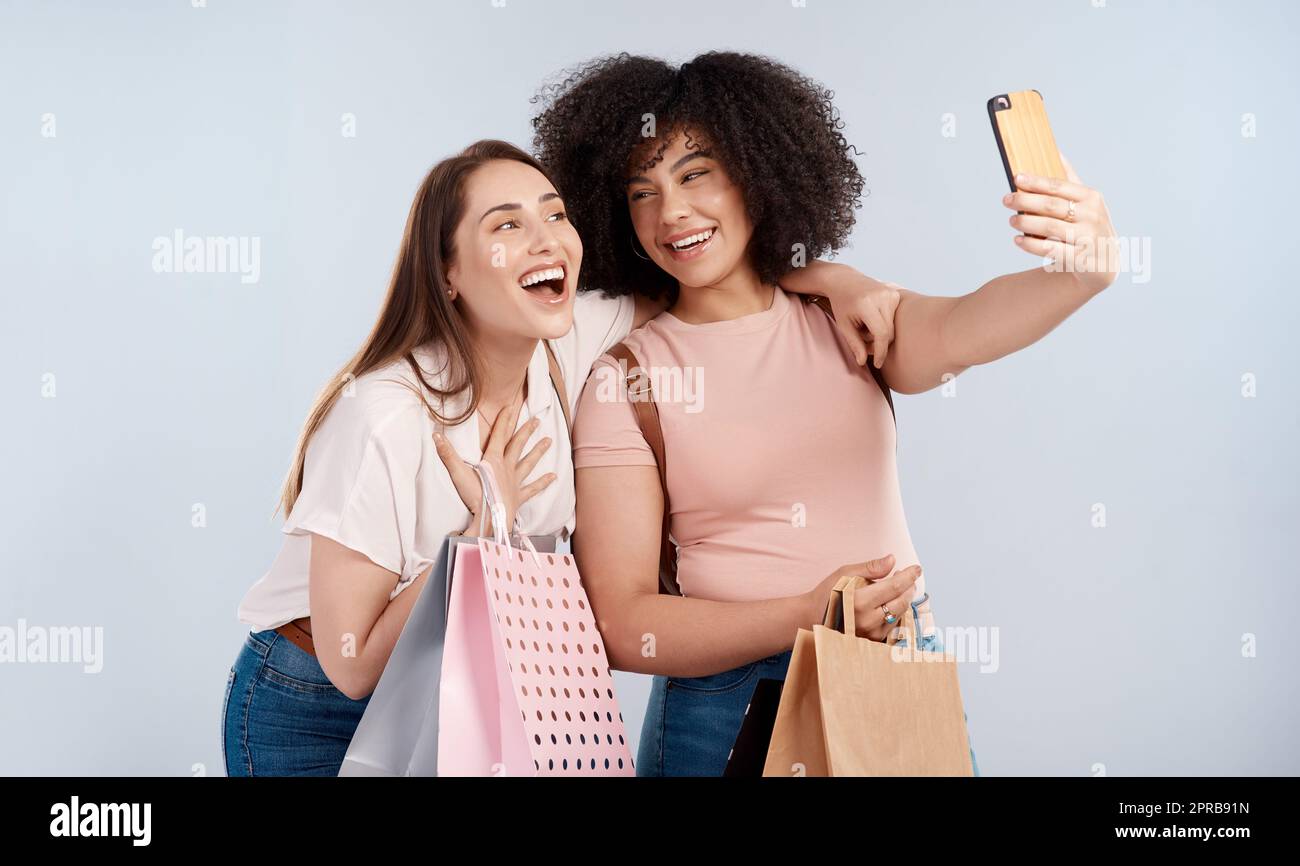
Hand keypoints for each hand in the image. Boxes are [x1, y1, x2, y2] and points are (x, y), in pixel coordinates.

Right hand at [433, 390, 555, 536]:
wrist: (491, 519)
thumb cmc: (475, 496)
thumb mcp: (458, 473)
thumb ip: (447, 454)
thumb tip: (435, 435)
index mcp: (493, 460)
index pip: (499, 435)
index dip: (504, 420)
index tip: (510, 407)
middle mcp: (507, 468)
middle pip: (518, 445)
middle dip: (526, 431)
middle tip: (537, 420)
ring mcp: (515, 482)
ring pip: (528, 463)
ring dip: (538, 451)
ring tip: (549, 441)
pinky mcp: (519, 496)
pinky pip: (533, 488)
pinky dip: (543, 482)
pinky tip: (553, 477)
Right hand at [804, 554, 921, 641]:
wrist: (812, 618)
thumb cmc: (828, 593)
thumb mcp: (844, 573)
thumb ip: (871, 568)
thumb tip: (892, 560)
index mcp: (860, 600)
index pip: (896, 586)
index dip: (909, 575)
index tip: (917, 568)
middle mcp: (867, 620)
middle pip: (902, 601)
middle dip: (909, 587)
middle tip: (908, 578)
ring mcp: (870, 634)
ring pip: (899, 614)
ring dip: (904, 600)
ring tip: (900, 589)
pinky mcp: (872, 642)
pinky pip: (893, 626)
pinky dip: (896, 613)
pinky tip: (891, 604)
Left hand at [820, 268, 902, 369]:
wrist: (844, 279)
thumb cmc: (841, 303)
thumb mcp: (844, 325)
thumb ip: (854, 344)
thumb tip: (862, 362)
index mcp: (867, 304)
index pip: (881, 334)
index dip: (880, 351)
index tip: (878, 364)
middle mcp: (882, 296)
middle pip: (888, 333)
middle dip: (877, 343)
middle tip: (862, 340)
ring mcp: (890, 293)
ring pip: (892, 327)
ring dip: (880, 333)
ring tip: (865, 326)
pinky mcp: (895, 293)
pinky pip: (894, 318)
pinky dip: (884, 324)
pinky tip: (872, 319)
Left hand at [1004, 151, 1117, 293]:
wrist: (1106, 262)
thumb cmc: (1089, 225)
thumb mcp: (1087, 202)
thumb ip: (1070, 179)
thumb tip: (1055, 150)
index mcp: (1091, 198)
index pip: (1059, 186)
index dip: (1036, 182)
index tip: (1017, 178)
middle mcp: (1091, 216)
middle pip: (1051, 206)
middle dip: (1025, 201)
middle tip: (1006, 200)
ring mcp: (1086, 238)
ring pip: (1049, 227)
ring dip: (1025, 223)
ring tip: (1011, 220)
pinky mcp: (1079, 259)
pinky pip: (1050, 250)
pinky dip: (1031, 245)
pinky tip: (1018, 240)